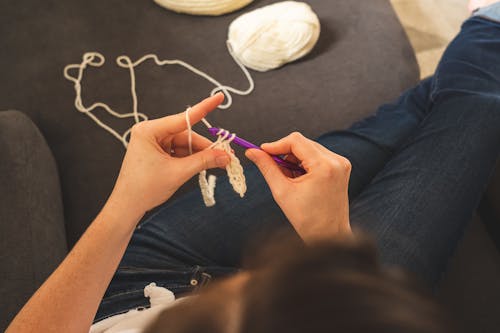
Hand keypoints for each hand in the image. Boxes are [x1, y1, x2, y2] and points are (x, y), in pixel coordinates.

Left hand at [107, 93, 229, 220]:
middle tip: (225, 156)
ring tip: (213, 165)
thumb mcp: (178, 173)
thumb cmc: (144, 189)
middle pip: (186, 135)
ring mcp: (153, 142)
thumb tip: (225, 156)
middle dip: (204, 147)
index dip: (204, 108)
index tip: (219, 97)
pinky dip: (190, 159)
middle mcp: (150, 132)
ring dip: (198, 155)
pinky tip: (198, 167)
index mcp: (149, 131)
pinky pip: (179, 151)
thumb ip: (204, 161)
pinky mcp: (156, 152)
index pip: (183, 118)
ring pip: (185, 144)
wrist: (128, 206)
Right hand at [245, 132, 351, 242]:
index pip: (296, 141)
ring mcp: (341, 163)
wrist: (329, 235)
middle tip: (273, 167)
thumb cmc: (306, 218)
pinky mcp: (341, 167)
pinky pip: (317, 156)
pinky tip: (300, 179)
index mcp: (324, 166)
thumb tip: (251, 152)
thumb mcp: (282, 191)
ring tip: (289, 179)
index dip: (276, 145)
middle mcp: (336, 161)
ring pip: (309, 148)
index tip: (262, 152)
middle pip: (303, 143)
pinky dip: (305, 163)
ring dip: (295, 159)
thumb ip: (266, 167)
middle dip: (285, 153)